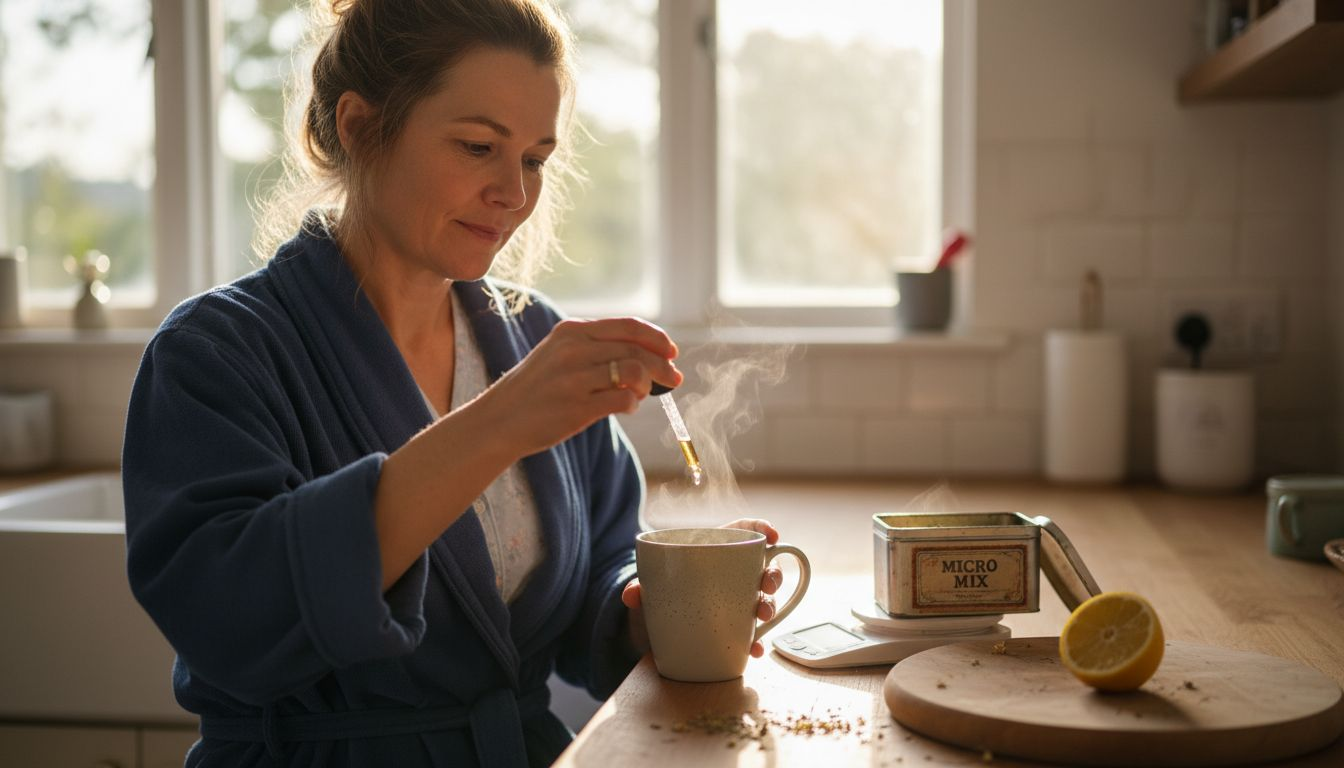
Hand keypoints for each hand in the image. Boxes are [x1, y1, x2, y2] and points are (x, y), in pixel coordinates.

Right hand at [481, 317, 681, 455]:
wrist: (499, 420)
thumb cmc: (536, 389)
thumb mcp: (559, 354)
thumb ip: (596, 348)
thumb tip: (646, 355)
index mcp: (572, 331)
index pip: (628, 326)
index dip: (656, 338)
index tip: (671, 351)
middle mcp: (574, 349)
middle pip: (636, 350)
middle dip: (663, 366)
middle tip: (674, 380)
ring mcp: (575, 378)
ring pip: (635, 372)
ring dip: (647, 385)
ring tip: (640, 395)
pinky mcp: (577, 407)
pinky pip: (624, 399)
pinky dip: (633, 404)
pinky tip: (625, 407)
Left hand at [622, 518, 784, 658]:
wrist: (652, 629)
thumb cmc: (658, 593)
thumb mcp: (648, 587)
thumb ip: (639, 587)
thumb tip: (631, 594)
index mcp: (715, 551)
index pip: (744, 530)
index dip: (762, 528)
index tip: (773, 536)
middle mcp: (732, 575)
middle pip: (763, 567)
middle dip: (772, 575)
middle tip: (766, 585)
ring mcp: (736, 602)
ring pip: (763, 599)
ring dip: (769, 606)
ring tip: (762, 616)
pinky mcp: (734, 629)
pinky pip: (751, 634)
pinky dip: (756, 642)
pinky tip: (754, 649)